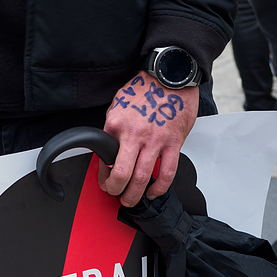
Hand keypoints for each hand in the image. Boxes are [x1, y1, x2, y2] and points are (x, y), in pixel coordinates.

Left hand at [100, 71, 199, 206]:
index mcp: (116, 125)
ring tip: (133, 200)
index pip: (104, 160)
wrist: (170, 76)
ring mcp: (155, 140)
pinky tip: (154, 192)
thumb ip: (113, 130)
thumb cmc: (145, 89)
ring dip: (136, 195)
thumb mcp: (118, 105)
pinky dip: (160, 188)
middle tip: (117, 196)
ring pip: (143, 179)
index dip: (103, 177)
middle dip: (117, 192)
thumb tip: (108, 151)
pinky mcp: (173, 143)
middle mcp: (134, 135)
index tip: (105, 182)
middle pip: (122, 176)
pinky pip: (167, 173)